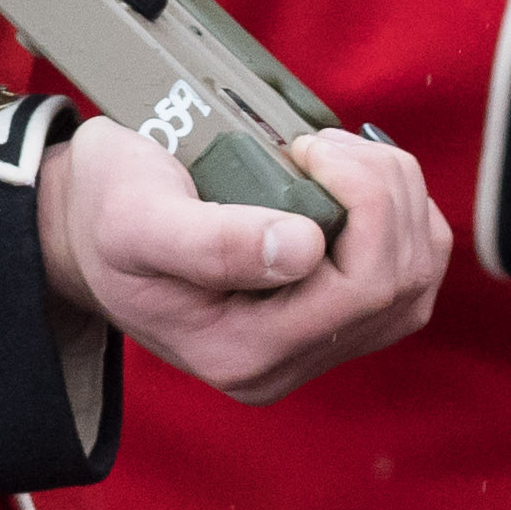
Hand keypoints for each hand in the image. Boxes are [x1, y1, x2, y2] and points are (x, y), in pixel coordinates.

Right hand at [35, 117, 448, 403]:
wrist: (91, 228)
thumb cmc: (108, 215)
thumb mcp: (137, 221)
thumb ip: (211, 244)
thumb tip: (304, 250)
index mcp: (244, 355)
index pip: (366, 287)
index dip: (367, 202)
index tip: (307, 149)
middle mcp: (289, 364)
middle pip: (402, 277)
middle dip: (384, 189)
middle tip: (318, 145)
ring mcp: (318, 344)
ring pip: (419, 269)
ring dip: (397, 194)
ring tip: (333, 158)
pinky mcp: (336, 313)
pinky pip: (412, 264)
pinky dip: (401, 209)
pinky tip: (354, 180)